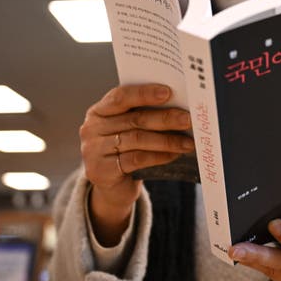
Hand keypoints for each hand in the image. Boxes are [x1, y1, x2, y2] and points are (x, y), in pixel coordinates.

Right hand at [79, 84, 194, 245]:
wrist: (113, 187)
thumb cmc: (126, 151)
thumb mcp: (129, 130)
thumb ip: (144, 116)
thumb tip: (179, 107)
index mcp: (99, 111)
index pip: (121, 96)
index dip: (144, 93)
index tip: (168, 92)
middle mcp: (92, 128)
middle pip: (134, 119)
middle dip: (165, 118)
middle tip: (188, 119)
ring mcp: (94, 150)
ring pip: (138, 139)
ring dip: (168, 140)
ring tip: (188, 142)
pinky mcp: (102, 171)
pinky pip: (137, 159)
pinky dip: (159, 156)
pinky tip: (174, 155)